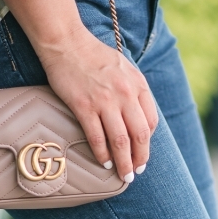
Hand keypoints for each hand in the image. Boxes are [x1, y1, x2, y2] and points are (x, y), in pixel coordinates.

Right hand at [38, 26, 158, 181]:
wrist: (67, 43)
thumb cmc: (94, 56)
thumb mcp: (124, 69)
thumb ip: (134, 91)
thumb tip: (138, 118)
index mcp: (138, 85)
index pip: (151, 122)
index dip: (148, 144)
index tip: (142, 155)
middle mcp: (125, 94)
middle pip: (139, 136)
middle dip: (139, 159)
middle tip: (135, 173)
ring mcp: (105, 101)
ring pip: (120, 141)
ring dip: (123, 162)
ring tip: (123, 175)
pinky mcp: (84, 106)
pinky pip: (97, 137)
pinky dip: (102, 154)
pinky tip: (104, 162)